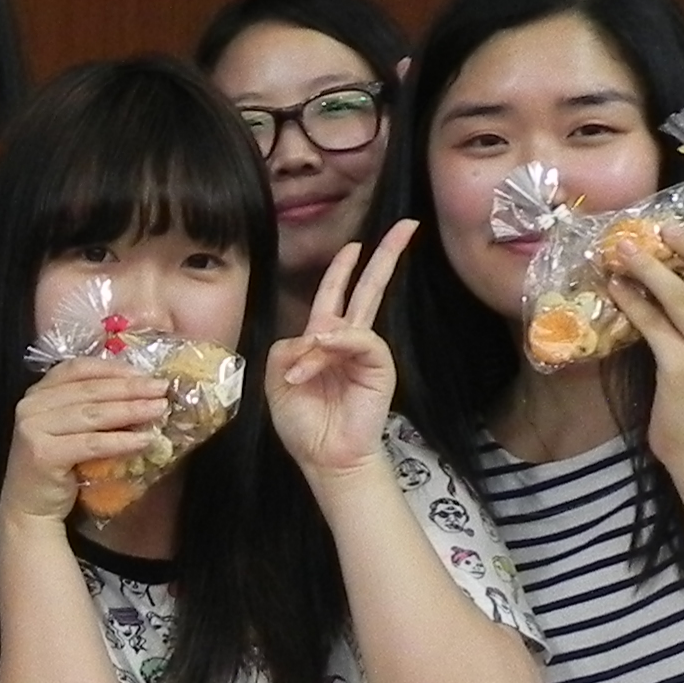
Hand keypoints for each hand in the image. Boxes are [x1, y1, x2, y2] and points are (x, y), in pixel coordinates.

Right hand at [5, 356, 179, 523]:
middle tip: (162, 389)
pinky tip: (145, 440)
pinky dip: (122, 441)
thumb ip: (90, 407)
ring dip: (132, 410)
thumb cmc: (56, 468)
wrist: (31, 509)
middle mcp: (31, 405)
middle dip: (130, 388)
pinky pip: (92, 443)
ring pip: (93, 414)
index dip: (113, 369)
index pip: (78, 369)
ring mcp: (33, 428)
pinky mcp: (43, 453)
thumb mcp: (69, 429)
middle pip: (90, 390)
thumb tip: (140, 391)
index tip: (145, 374)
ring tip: (159, 409)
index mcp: (38, 392)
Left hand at [267, 218, 416, 478]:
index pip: (337, 293)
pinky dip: (337, 346)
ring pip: (350, 320)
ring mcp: (366, 352)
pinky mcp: (379, 365)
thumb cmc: (302, 421)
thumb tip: (313, 335)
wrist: (324, 456)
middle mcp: (349, 339)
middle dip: (387, 256)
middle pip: (370, 287)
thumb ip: (287, 347)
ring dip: (317, 348)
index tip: (356, 243)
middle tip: (406, 226)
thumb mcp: (277, 378)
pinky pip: (361, 340)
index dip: (345, 267)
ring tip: (299, 379)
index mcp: (323, 337)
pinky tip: (319, 359)